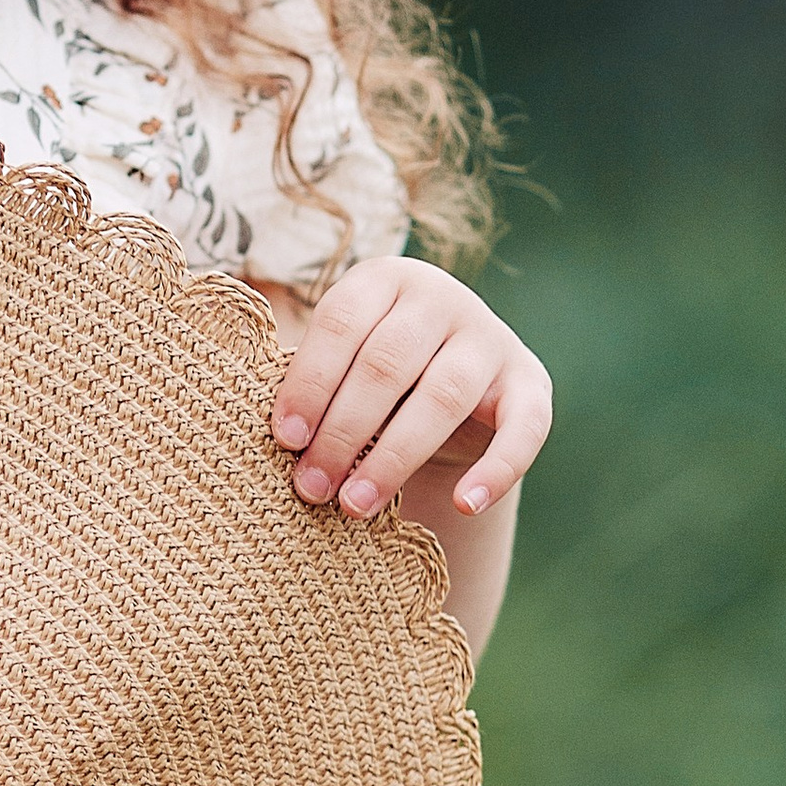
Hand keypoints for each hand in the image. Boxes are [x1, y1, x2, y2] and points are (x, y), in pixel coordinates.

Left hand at [271, 258, 551, 523]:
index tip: (283, 439)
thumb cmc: (371, 377)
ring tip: (355, 505)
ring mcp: (490, 338)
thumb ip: (311, 379)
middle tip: (309, 487)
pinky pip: (523, 429)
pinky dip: (496, 470)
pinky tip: (464, 504)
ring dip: (394, 457)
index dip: (310, 382)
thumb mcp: (342, 360)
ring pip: (442, 397)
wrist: (456, 388)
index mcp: (384, 280)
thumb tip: (254, 427)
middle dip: (342, 431)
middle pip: (386, 365)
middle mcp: (442, 298)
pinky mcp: (530, 383)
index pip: (342, 323)